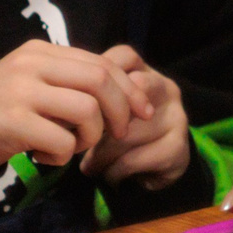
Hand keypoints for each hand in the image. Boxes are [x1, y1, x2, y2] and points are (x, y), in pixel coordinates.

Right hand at [0, 39, 147, 169]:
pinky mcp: (13, 121)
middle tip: (119, 134)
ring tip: (69, 147)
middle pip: (100, 80)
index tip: (142, 111)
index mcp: (40, 51)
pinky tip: (43, 156)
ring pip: (86, 111)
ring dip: (89, 138)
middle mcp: (31, 64)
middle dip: (121, 111)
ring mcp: (21, 91)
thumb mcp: (33, 83)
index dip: (128, 89)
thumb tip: (124, 92)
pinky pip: (61, 141)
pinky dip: (61, 156)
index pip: (100, 63)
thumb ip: (69, 81)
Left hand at [85, 45, 190, 188]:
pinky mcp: (177, 147)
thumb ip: (87, 97)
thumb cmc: (122, 134)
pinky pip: (135, 158)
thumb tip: (56, 106)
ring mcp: (176, 116)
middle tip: (79, 136)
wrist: (157, 170)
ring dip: (100, 154)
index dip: (96, 79)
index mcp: (146, 71)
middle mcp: (166, 87)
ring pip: (127, 132)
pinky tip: (108, 176)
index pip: (123, 56)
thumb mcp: (106, 109)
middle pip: (128, 89)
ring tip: (88, 166)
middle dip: (98, 118)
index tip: (77, 104)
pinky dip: (114, 171)